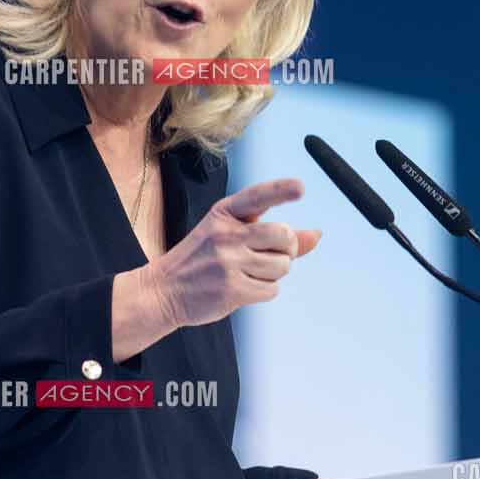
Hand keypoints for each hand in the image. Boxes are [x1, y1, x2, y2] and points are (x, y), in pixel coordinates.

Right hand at [146, 177, 322, 329]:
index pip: (257, 196)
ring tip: (249, 272)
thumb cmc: (201, 260)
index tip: (300, 187)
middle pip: (284, 235)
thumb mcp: (228, 236)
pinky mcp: (231, 290)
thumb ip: (272, 234)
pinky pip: (272, 289)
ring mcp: (227, 262)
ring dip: (274, 273)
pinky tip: (243, 287)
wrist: (163, 290)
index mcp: (223, 214)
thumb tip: (315, 235)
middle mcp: (225, 234)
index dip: (281, 190)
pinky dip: (264, 290)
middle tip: (272, 254)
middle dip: (287, 248)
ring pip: (282, 266)